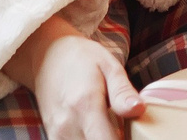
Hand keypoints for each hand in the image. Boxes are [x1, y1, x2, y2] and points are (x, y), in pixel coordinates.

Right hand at [8, 18, 139, 139]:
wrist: (47, 56)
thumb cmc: (82, 58)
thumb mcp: (109, 66)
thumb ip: (122, 92)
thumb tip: (139, 110)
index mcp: (85, 105)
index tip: (132, 133)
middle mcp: (67, 125)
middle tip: (122, 127)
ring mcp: (57, 133)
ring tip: (108, 127)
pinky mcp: (52, 136)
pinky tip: (96, 130)